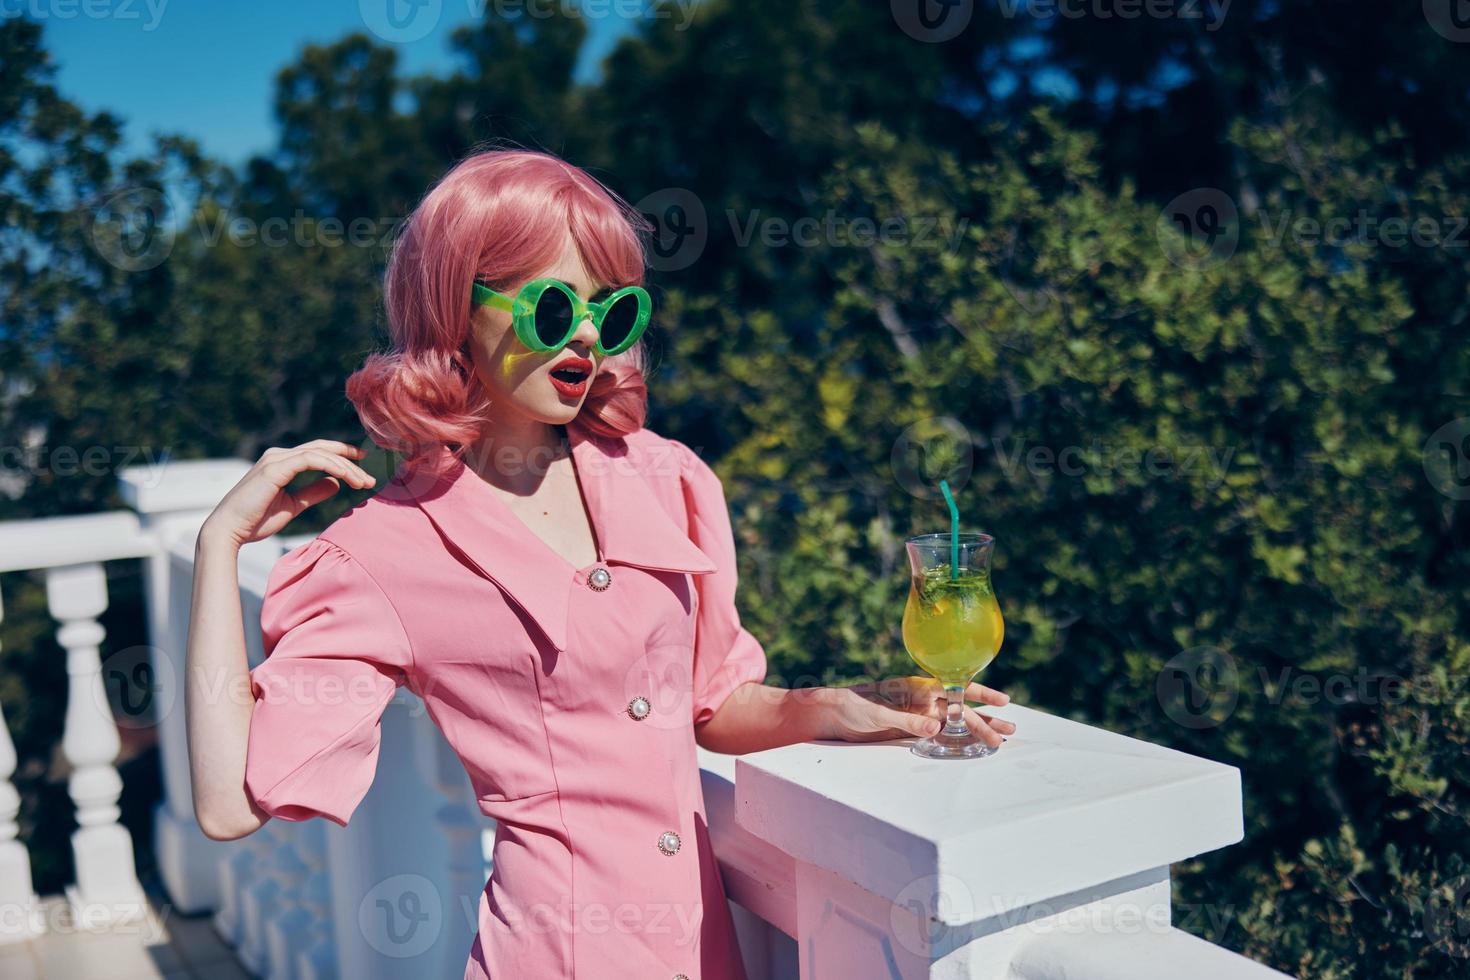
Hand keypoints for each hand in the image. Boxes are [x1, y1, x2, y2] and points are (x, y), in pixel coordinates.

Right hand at [200, 440, 375, 549]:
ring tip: (363, 482)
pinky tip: (347, 478)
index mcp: (281, 462)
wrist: (229, 531)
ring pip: (320, 453)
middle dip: (349, 457)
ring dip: (346, 466)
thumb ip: (313, 492)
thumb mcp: (293, 506)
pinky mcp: (275, 467)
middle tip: (370, 473)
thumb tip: (336, 483)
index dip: (342, 455)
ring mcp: (275, 459)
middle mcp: (278, 456)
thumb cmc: (255, 521)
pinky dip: (333, 466)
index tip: (363, 464)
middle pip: (322, 448)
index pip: (318, 451)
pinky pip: (311, 460)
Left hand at [818, 676, 1015, 747]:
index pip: (954, 689)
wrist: (829, 715)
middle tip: (1009, 731)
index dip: (979, 694)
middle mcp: (921, 701)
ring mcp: (917, 716)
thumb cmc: (850, 705)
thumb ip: (907, 719)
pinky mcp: (909, 732)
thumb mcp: (877, 713)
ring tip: (1000, 739)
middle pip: (960, 709)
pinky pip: (939, 737)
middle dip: (985, 720)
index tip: (1002, 701)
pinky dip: (957, 741)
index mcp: (916, 688)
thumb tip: (936, 725)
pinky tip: (973, 747)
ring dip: (975, 731)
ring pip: (954, 724)